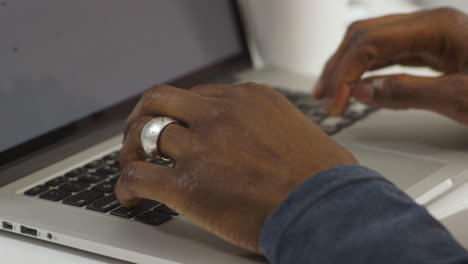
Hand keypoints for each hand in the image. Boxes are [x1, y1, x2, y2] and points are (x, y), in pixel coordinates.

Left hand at [115, 83, 356, 252]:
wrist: (327, 208)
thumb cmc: (323, 177)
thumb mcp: (298, 129)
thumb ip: (270, 125)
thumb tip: (265, 137)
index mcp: (247, 99)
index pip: (196, 94)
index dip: (180, 112)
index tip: (176, 124)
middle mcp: (220, 115)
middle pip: (160, 100)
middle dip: (143, 116)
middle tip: (138, 133)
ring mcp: (201, 146)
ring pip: (143, 134)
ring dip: (131, 151)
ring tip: (132, 165)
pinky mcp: (187, 184)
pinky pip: (137, 176)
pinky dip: (127, 186)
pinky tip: (132, 198)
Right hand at [315, 7, 467, 124]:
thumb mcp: (460, 97)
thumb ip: (409, 93)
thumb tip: (362, 92)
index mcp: (438, 27)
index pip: (372, 43)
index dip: (346, 73)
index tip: (334, 102)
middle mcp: (430, 25)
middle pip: (365, 36)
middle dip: (339, 67)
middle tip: (325, 98)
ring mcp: (430, 36)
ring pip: (373, 44)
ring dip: (348, 67)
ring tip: (332, 93)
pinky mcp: (431, 50)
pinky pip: (389, 55)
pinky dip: (367, 70)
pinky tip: (357, 85)